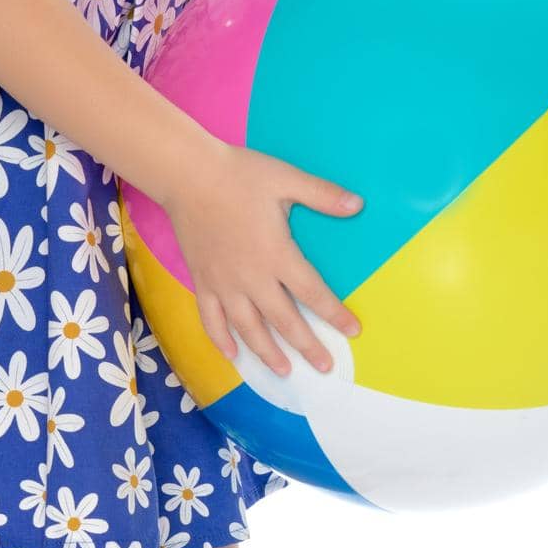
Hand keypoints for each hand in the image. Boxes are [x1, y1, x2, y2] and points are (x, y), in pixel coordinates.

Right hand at [161, 139, 364, 377]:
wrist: (188, 175)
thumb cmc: (240, 175)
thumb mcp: (286, 179)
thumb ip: (323, 195)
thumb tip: (359, 204)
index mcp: (276, 254)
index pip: (312, 292)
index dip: (334, 314)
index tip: (353, 331)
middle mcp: (251, 277)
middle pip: (284, 320)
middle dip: (307, 346)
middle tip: (325, 367)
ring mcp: (224, 283)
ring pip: (248, 328)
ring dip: (268, 352)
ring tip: (285, 372)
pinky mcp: (201, 281)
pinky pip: (211, 320)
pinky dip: (222, 340)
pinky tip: (233, 356)